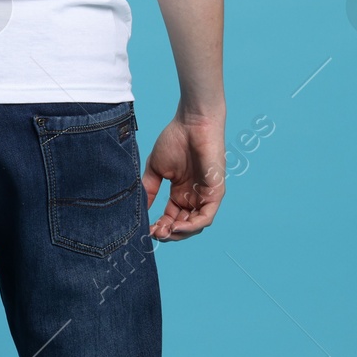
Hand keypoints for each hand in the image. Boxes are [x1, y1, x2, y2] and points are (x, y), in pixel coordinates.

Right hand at [142, 109, 225, 240]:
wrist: (192, 123)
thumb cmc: (175, 140)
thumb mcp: (156, 169)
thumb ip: (149, 189)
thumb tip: (140, 208)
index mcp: (181, 192)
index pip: (172, 218)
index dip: (160, 226)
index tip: (147, 229)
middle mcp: (194, 197)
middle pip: (183, 225)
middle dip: (168, 233)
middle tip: (154, 233)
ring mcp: (205, 196)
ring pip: (195, 226)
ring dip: (179, 233)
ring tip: (163, 232)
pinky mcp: (216, 193)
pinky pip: (205, 217)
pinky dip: (192, 226)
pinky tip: (177, 227)